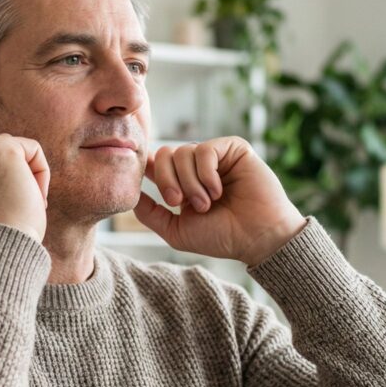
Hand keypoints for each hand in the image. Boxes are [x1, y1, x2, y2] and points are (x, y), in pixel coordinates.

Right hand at [0, 112, 49, 244]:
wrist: (2, 244)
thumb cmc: (0, 240)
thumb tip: (14, 176)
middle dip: (17, 162)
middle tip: (27, 196)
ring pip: (17, 150)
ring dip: (30, 176)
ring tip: (26, 203)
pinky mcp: (2, 147)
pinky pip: (33, 150)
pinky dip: (41, 174)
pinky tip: (35, 196)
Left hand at [133, 138, 305, 266]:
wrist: (256, 238)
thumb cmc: (221, 237)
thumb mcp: (176, 230)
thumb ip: (150, 213)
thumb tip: (130, 194)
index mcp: (183, 182)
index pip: (155, 163)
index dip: (148, 170)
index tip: (154, 190)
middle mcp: (197, 167)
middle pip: (165, 154)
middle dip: (166, 180)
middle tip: (179, 202)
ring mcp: (216, 156)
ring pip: (182, 152)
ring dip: (190, 183)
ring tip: (207, 203)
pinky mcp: (233, 148)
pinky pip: (204, 150)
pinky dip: (206, 174)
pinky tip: (218, 191)